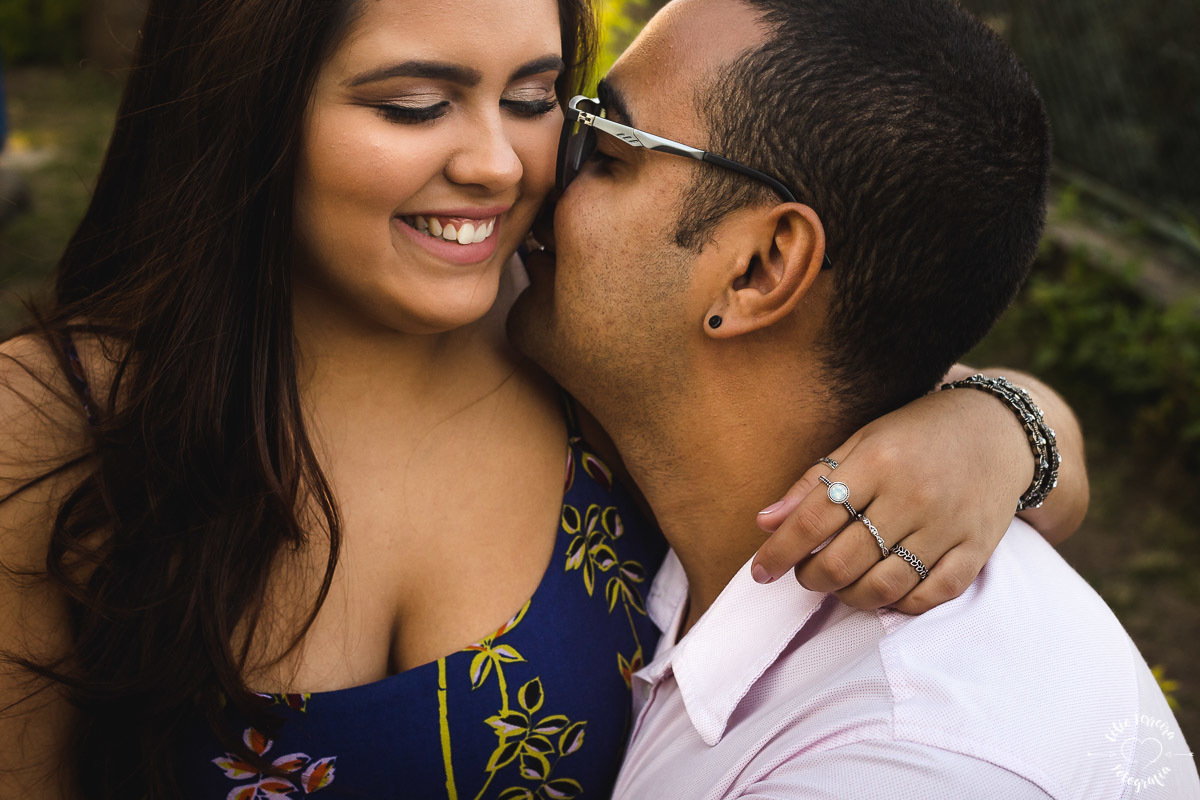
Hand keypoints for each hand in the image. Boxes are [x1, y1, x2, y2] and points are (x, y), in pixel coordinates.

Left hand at [750, 382, 1037, 613]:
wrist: (998, 429)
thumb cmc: (916, 434)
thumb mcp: (862, 441)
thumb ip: (813, 482)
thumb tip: (765, 523)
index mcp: (879, 461)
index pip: (814, 519)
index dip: (779, 551)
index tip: (759, 571)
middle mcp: (914, 495)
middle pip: (844, 560)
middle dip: (811, 577)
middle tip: (805, 573)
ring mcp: (948, 526)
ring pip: (883, 586)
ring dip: (848, 595)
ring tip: (838, 583)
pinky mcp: (976, 550)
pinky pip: (930, 596)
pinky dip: (898, 604)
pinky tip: (881, 591)